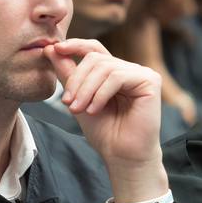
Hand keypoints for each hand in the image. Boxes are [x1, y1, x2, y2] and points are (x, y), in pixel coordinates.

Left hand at [44, 39, 163, 174]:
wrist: (122, 156)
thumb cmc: (104, 132)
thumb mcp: (78, 99)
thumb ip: (67, 74)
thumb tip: (51, 49)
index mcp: (113, 72)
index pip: (93, 49)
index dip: (74, 45)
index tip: (55, 49)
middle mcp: (128, 69)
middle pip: (95, 58)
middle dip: (77, 80)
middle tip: (67, 103)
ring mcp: (141, 74)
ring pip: (104, 67)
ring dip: (86, 89)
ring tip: (78, 109)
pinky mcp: (150, 81)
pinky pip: (117, 77)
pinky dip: (101, 93)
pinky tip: (95, 110)